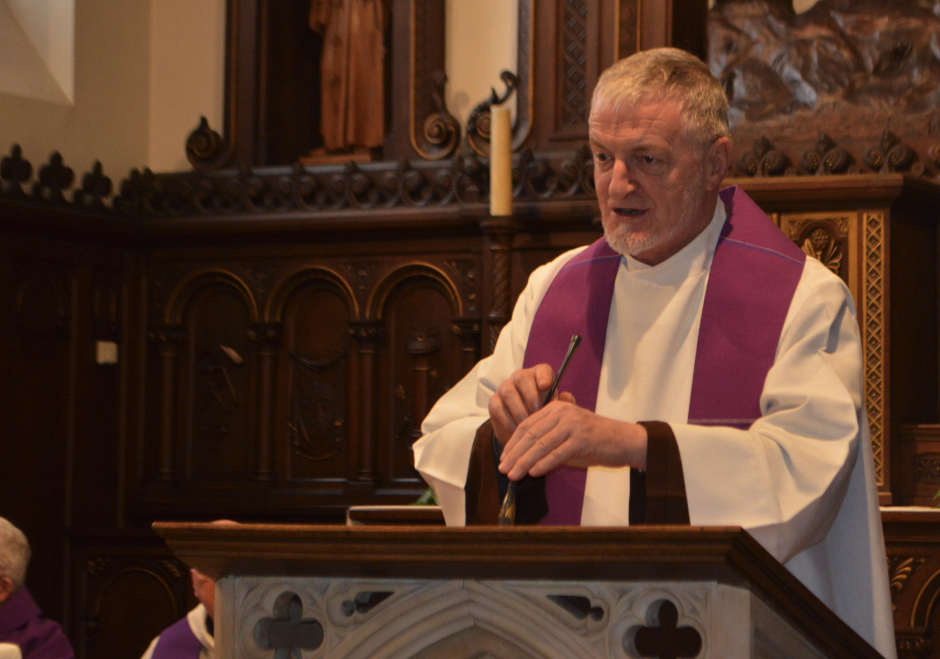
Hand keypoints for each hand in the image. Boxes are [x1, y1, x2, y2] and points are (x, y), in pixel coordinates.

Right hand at [488, 363, 556, 445]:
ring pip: (508, 392)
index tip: (546, 386)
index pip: (542, 369)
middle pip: (522, 377)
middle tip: (537, 411)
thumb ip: (564, 404)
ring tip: (526, 423)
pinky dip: (508, 420)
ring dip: (518, 408)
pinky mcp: (494, 402)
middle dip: (530, 395)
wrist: (523, 430)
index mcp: (539, 376)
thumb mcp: (555, 410)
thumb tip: (567, 396)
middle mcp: (520, 378)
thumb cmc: (543, 414)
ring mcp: (505, 388)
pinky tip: (516, 430)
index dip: (543, 376)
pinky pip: (498, 407)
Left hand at [497, 399, 647, 479]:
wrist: (626, 441)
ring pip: (541, 445)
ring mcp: (573, 425)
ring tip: (514, 475)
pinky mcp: (582, 438)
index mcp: (556, 408)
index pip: (527, 425)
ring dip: (524, 462)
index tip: (503, 458)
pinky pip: (558, 453)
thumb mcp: (569, 435)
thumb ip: (549, 441)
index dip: (513, 443)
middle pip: (531, 435)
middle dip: (514, 454)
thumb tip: (525, 460)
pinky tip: (534, 473)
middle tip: (503, 469)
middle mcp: (563, 412)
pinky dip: (544, 464)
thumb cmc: (596, 441)